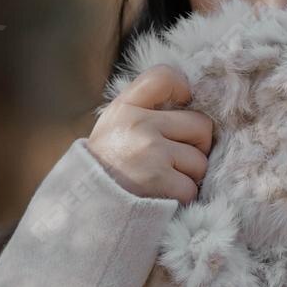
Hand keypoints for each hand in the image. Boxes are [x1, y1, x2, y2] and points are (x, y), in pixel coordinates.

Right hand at [87, 64, 213, 203]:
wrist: (85, 210)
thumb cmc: (104, 170)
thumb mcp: (112, 129)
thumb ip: (142, 111)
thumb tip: (186, 101)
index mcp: (124, 109)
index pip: (164, 77)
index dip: (182, 90)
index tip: (181, 108)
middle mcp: (139, 125)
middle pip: (201, 125)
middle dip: (196, 147)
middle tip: (176, 161)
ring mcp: (152, 153)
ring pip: (200, 161)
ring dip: (189, 177)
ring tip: (164, 182)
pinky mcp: (161, 182)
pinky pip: (191, 188)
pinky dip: (181, 198)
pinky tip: (162, 198)